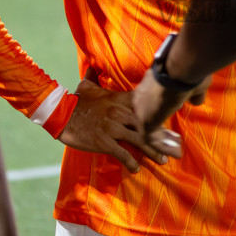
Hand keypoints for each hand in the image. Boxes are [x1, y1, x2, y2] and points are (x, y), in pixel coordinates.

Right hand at [57, 68, 178, 172]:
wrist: (60, 115)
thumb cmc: (75, 101)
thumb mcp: (87, 86)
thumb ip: (95, 76)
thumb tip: (93, 66)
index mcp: (119, 100)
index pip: (145, 107)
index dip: (160, 116)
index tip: (171, 125)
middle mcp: (120, 113)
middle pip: (147, 126)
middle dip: (162, 137)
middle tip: (175, 147)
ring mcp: (112, 128)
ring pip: (138, 140)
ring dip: (152, 152)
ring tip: (163, 160)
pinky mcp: (104, 142)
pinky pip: (121, 153)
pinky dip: (130, 162)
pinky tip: (136, 169)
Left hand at [130, 70, 207, 154]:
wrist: (180, 69)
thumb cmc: (186, 71)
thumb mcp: (192, 85)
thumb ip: (193, 95)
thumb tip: (196, 101)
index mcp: (149, 86)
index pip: (151, 105)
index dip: (162, 114)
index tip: (173, 122)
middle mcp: (141, 98)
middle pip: (148, 119)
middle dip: (162, 132)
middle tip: (175, 140)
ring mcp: (141, 111)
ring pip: (149, 132)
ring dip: (163, 142)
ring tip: (177, 150)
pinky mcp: (146, 122)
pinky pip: (151, 140)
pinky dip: (163, 147)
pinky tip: (176, 152)